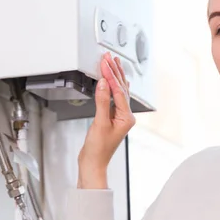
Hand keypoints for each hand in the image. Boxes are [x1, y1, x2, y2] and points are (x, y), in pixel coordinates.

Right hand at [78, 53, 134, 173]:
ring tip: (112, 62)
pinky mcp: (112, 118)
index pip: (119, 91)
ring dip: (115, 77)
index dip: (111, 75)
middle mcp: (126, 116)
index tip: (105, 62)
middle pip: (121, 89)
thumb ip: (102, 101)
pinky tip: (113, 81)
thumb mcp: (100, 123)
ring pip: (119, 92)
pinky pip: (114, 98)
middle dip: (115, 72)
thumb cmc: (98, 149)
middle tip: (109, 57)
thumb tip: (104, 84)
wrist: (93, 163)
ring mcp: (120, 117)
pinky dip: (112, 87)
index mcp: (127, 117)